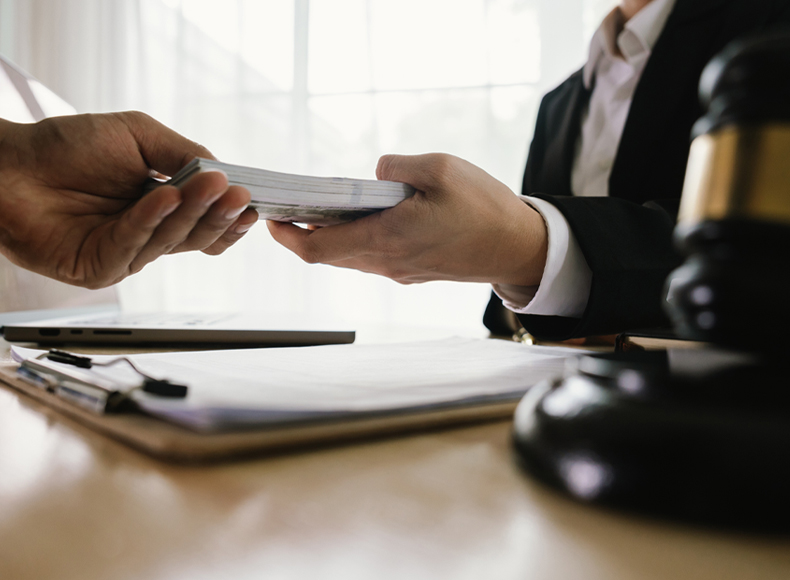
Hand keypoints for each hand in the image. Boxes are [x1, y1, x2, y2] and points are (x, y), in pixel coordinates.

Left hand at [0, 112, 257, 287]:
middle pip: (196, 235)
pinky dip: (148, 220)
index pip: (206, 221)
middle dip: (219, 215)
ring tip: (209, 186)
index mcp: (161, 207)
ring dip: (190, 213)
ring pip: (169, 241)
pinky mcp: (97, 267)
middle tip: (238, 195)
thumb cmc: (66, 147)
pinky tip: (162, 197)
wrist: (5, 163)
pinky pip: (130, 245)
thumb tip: (222, 171)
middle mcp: (147, 234)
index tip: (250, 200)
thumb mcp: (137, 135)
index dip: (229, 215)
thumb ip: (181, 153)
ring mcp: (124, 254)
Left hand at [268, 153, 547, 285]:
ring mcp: (399, 270)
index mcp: (386, 238)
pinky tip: (358, 217)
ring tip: (317, 209)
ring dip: (328, 237)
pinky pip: (371, 257)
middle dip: (302, 233)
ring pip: (348, 258)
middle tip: (287, 208)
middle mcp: (387, 262)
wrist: (518, 247)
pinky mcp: (413, 270)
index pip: (317, 249)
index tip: (271, 217)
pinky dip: (354, 239)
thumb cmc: (484, 207)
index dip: (287, 236)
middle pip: (328, 256)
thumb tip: (374, 173)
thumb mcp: (440, 168)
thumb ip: (396, 167)